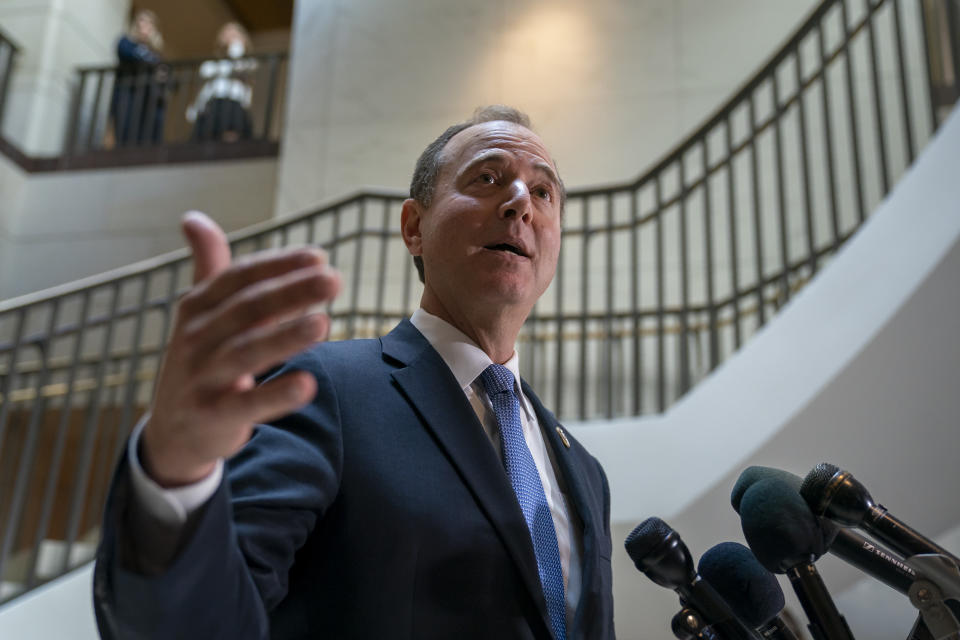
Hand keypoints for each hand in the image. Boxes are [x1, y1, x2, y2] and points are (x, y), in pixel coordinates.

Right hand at [141, 211, 340, 486]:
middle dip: (291, 292)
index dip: (277, 265)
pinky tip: (308, 383)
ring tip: (324, 323)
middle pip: (246, 309)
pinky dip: (276, 395)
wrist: (171, 430)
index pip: (238, 277)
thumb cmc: (201, 360)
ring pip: (246, 353)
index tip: (318, 256)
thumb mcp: (200, 315)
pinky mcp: (212, 416)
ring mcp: (202, 378)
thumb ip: (209, 268)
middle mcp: (195, 338)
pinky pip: (246, 405)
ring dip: (285, 337)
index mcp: (196, 308)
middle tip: (334, 280)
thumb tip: (192, 217)